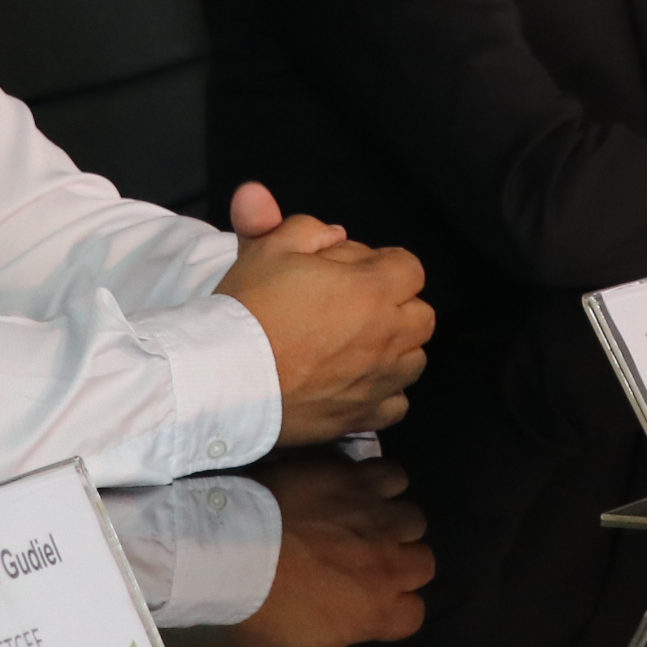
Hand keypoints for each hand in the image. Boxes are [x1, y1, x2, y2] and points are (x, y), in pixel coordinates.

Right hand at [217, 183, 432, 444]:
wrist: (225, 377)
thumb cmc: (250, 308)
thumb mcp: (269, 247)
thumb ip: (308, 228)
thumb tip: (335, 232)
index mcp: (372, 290)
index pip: (410, 268)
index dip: (383, 264)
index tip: (354, 271)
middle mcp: (387, 337)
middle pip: (421, 315)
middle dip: (397, 305)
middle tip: (356, 307)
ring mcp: (378, 382)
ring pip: (414, 361)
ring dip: (395, 349)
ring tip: (357, 347)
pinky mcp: (361, 418)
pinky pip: (396, 405)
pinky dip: (384, 393)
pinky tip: (356, 385)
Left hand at [227, 454, 432, 646]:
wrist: (233, 545)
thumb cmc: (257, 606)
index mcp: (376, 612)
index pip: (413, 615)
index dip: (391, 610)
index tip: (367, 604)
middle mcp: (389, 563)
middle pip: (423, 562)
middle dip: (400, 562)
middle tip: (366, 559)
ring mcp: (375, 517)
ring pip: (412, 517)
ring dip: (392, 520)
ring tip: (363, 520)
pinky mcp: (356, 479)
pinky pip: (392, 476)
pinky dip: (379, 481)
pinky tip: (356, 488)